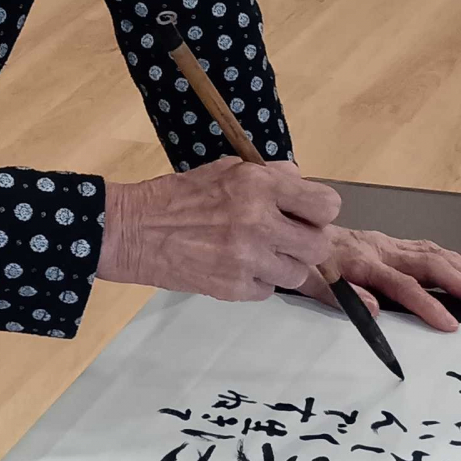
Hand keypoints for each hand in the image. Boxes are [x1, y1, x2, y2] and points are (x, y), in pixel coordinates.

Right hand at [100, 157, 341, 298]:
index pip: (326, 206)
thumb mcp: (226, 169)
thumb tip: (301, 184)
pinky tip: (234, 267)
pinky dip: (256, 282)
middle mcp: (259, 223)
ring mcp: (248, 260)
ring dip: (282, 266)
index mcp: (259, 187)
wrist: (134, 231)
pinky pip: (268, 291)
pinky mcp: (234, 288)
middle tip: (285, 239)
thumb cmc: (180, 197)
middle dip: (305, 243)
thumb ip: (270, 176)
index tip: (306, 215)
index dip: (319, 212)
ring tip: (256, 254)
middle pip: (318, 246)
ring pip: (297, 274)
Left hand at [299, 227, 460, 335]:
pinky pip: (430, 250)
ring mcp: (389, 244)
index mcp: (361, 261)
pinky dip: (454, 263)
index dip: (427, 304)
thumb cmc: (303, 260)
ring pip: (436, 254)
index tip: (450, 324)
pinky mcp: (392, 244)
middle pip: (431, 265)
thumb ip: (337, 296)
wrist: (295, 228)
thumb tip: (373, 312)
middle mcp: (381, 249)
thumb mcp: (307, 282)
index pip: (402, 285)